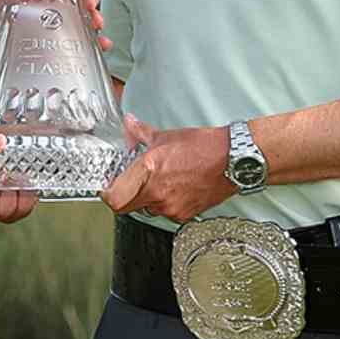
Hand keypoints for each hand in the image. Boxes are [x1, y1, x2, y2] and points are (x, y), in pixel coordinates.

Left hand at [101, 115, 235, 223]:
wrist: (232, 160)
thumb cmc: (202, 146)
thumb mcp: (166, 136)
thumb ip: (140, 133)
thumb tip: (129, 124)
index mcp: (148, 170)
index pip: (115, 198)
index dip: (107, 195)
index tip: (107, 189)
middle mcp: (157, 192)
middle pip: (127, 207)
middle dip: (125, 196)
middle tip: (129, 184)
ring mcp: (171, 207)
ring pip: (147, 209)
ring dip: (146, 198)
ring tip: (158, 181)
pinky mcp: (185, 215)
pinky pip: (165, 212)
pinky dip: (165, 202)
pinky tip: (174, 187)